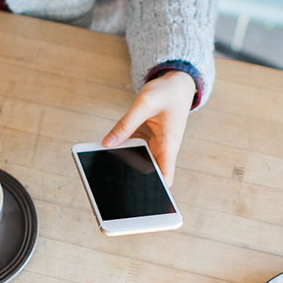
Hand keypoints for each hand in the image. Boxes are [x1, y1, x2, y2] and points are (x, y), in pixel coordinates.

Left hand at [103, 70, 196, 184]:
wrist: (177, 83)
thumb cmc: (167, 92)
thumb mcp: (144, 103)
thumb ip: (125, 124)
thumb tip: (107, 143)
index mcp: (169, 144)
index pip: (166, 175)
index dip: (157, 191)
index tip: (142, 199)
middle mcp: (163, 148)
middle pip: (149, 173)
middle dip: (133, 180)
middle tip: (113, 184)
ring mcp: (154, 145)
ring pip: (139, 162)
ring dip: (125, 165)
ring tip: (106, 169)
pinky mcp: (146, 139)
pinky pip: (132, 149)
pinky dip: (122, 150)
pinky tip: (108, 151)